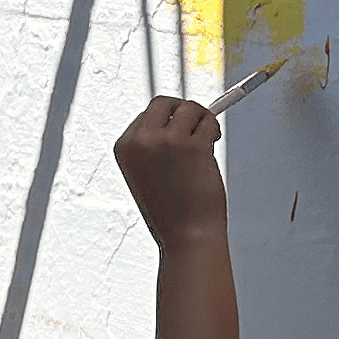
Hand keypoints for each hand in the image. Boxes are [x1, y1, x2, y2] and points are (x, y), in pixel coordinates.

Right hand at [113, 95, 225, 247]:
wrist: (187, 236)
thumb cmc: (172, 210)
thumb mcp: (149, 173)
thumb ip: (155, 145)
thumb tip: (179, 116)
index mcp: (125, 147)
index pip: (146, 115)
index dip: (167, 122)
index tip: (178, 133)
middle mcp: (142, 140)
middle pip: (165, 102)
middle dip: (183, 110)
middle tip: (196, 126)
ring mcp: (168, 141)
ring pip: (190, 109)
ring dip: (202, 121)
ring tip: (205, 144)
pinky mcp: (194, 145)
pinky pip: (208, 122)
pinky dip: (213, 131)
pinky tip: (211, 147)